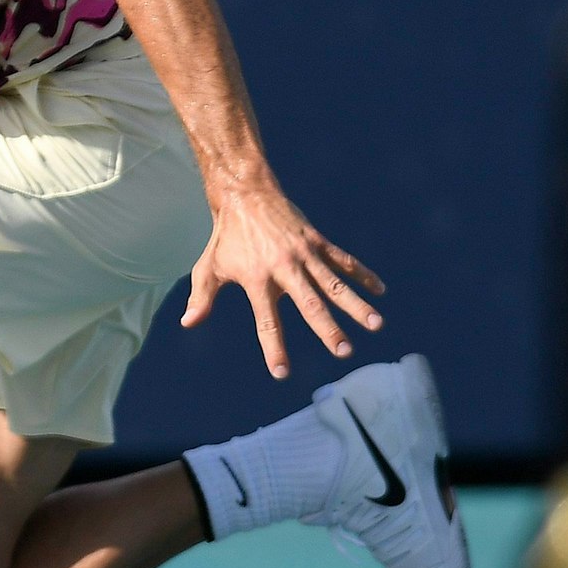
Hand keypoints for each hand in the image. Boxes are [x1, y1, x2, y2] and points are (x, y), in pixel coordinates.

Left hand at [181, 183, 385, 377]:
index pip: (266, 321)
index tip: (282, 373)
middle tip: (344, 351)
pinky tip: (380, 290)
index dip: (274, 347)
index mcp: (256, 279)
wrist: (246, 194)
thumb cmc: (226, 237)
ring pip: (334, 283)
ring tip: (375, 324)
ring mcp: (304, 253)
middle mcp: (283, 268)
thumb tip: (187, 323)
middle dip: (328, 328)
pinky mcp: (317, 240)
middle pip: (309, 303)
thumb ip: (201, 296)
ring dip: (356, 304)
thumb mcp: (209, 267)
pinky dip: (362, 274)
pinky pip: (343, 260)